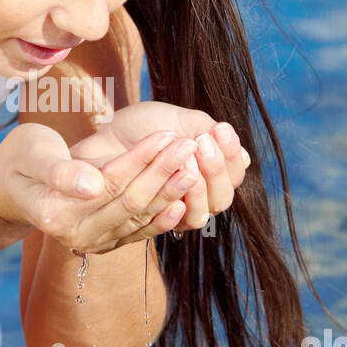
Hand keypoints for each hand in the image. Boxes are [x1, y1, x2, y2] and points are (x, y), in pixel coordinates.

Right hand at [0, 122, 208, 253]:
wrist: (13, 186)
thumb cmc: (21, 159)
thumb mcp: (33, 153)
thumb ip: (60, 170)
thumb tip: (91, 186)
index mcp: (56, 214)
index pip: (109, 184)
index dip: (140, 159)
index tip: (166, 134)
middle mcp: (76, 236)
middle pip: (130, 202)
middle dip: (162, 172)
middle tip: (189, 144)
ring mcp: (93, 243)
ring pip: (140, 217)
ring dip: (170, 192)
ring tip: (195, 164)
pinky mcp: (106, 243)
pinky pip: (139, 232)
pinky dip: (163, 218)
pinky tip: (185, 202)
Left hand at [69, 101, 250, 233]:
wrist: (103, 134)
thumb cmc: (142, 127)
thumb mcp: (180, 121)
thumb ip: (210, 136)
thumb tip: (243, 158)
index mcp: (209, 175)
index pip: (234, 176)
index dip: (230, 156)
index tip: (220, 129)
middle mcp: (195, 199)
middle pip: (221, 199)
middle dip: (216, 169)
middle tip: (201, 141)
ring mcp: (172, 214)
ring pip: (199, 215)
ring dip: (197, 184)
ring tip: (186, 153)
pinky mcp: (147, 225)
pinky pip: (167, 224)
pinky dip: (174, 203)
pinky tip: (173, 180)